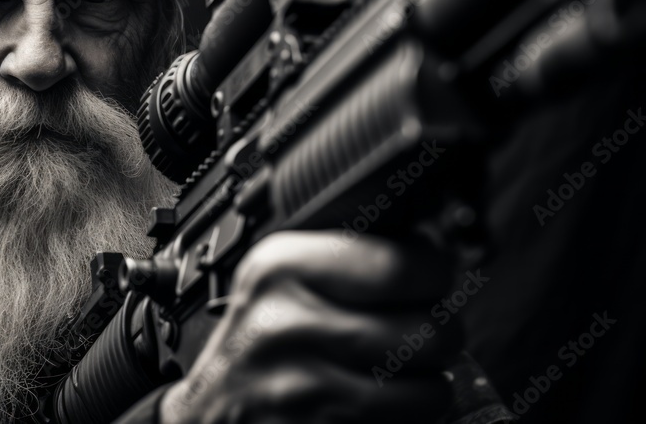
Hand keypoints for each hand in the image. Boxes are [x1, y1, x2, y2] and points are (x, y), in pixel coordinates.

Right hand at [159, 231, 459, 423]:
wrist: (211, 412)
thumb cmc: (256, 342)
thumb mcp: (278, 278)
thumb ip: (343, 254)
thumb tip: (428, 243)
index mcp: (281, 268)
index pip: (401, 265)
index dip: (432, 273)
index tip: (427, 279)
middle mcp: (289, 324)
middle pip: (428, 330)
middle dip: (439, 334)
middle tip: (419, 330)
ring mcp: (305, 387)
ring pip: (429, 389)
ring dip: (428, 384)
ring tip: (400, 370)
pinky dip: (408, 417)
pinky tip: (380, 402)